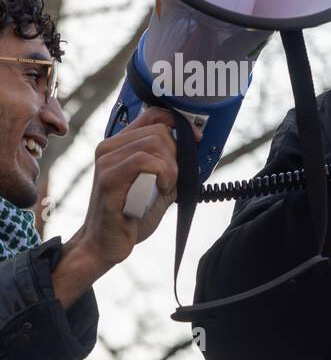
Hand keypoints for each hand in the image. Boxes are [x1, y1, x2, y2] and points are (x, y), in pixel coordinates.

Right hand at [81, 106, 192, 260]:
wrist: (106, 244)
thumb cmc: (131, 216)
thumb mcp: (157, 184)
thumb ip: (169, 164)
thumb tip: (191, 147)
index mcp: (119, 145)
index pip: (152, 115)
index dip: (178, 122)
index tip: (196, 140)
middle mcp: (108, 148)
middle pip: (160, 131)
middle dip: (176, 155)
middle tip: (171, 180)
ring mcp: (106, 161)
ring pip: (155, 143)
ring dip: (171, 168)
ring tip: (165, 187)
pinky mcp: (108, 178)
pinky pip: (144, 160)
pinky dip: (163, 174)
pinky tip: (162, 189)